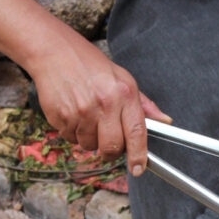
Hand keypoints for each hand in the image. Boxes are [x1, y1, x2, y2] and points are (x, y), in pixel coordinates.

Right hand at [26, 35, 170, 175]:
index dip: (139, 155)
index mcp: (124, 94)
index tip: (139, 168)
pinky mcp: (61, 116)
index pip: (137, 132)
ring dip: (89, 139)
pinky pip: (70, 139)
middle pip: (112, 148)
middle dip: (111, 151)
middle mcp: (104, 103)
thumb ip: (144, 105)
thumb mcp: (123, 78)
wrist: (53, 50)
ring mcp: (81, 111)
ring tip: (87, 116)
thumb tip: (165, 121)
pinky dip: (73, 132)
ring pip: (89, 146)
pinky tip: (73, 112)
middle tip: (108, 141)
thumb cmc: (90, 65)